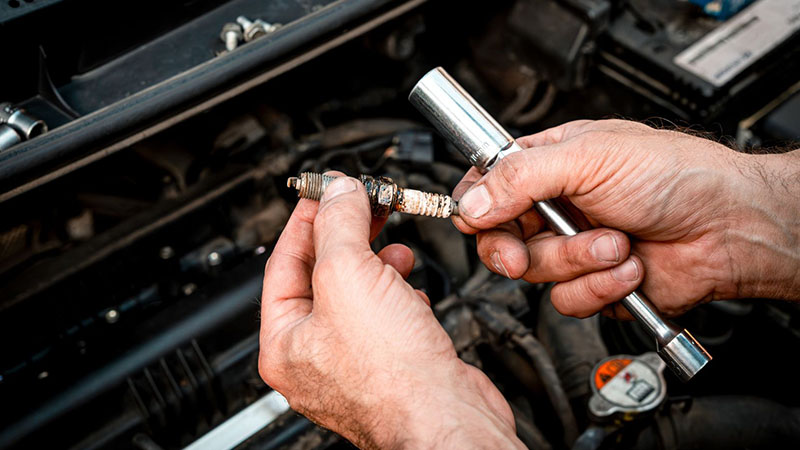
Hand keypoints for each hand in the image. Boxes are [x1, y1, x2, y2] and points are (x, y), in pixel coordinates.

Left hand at [259, 175, 522, 448]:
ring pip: (358, 295)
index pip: (283, 264)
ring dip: (376, 263)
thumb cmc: (393, 377)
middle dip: (347, 237)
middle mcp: (315, 358)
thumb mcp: (349, 276)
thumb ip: (339, 225)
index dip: (307, 220)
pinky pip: (386, 316)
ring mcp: (355, 363)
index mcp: (285, 343)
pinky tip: (411, 289)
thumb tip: (338, 193)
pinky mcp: (393, 365)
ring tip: (393, 248)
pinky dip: (398, 294)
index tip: (327, 192)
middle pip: (322, 277)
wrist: (449, 418)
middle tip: (364, 206)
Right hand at [452, 119, 799, 317]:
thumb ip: (520, 178)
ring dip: (575, 261)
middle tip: (520, 254)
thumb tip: (473, 202)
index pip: (488, 184)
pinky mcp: (591, 284)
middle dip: (513, 249)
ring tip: (615, 241)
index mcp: (549, 164)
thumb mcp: (589, 158)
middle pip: (499, 238)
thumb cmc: (675, 175)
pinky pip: (566, 299)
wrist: (727, 228)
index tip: (475, 220)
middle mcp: (555, 207)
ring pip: (534, 272)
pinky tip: (628, 265)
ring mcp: (572, 247)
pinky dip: (598, 286)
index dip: (475, 205)